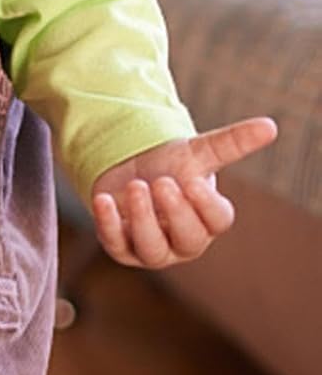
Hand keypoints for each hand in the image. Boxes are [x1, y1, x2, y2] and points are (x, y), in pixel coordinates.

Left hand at [89, 116, 278, 268]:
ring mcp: (152, 249)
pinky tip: (104, 199)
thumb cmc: (171, 166)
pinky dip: (109, 223)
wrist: (130, 171)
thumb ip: (231, 143)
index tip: (192, 181)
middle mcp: (184, 241)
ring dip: (143, 218)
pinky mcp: (121, 248)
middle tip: (162, 182)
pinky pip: (115, 245)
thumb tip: (269, 126)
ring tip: (136, 186)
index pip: (217, 221)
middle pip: (189, 240)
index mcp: (208, 220)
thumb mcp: (198, 153)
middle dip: (176, 212)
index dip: (206, 204)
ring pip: (152, 248)